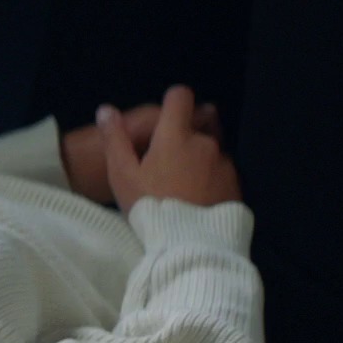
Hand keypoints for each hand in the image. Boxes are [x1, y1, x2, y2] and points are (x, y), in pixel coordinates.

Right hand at [96, 85, 239, 216]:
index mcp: (176, 135)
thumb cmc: (151, 206)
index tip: (164, 119)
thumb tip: (105, 109)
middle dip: (185, 136)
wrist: (189, 245)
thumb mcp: (123, 176)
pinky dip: (213, 179)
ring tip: (185, 186)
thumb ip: (114, 139)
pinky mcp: (236, 185)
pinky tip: (200, 200)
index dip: (172, 102)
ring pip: (211, 150)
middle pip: (198, 124)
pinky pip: (223, 172)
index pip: (180, 97)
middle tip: (169, 162)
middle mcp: (205, 142)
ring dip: (200, 159)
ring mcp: (224, 163)